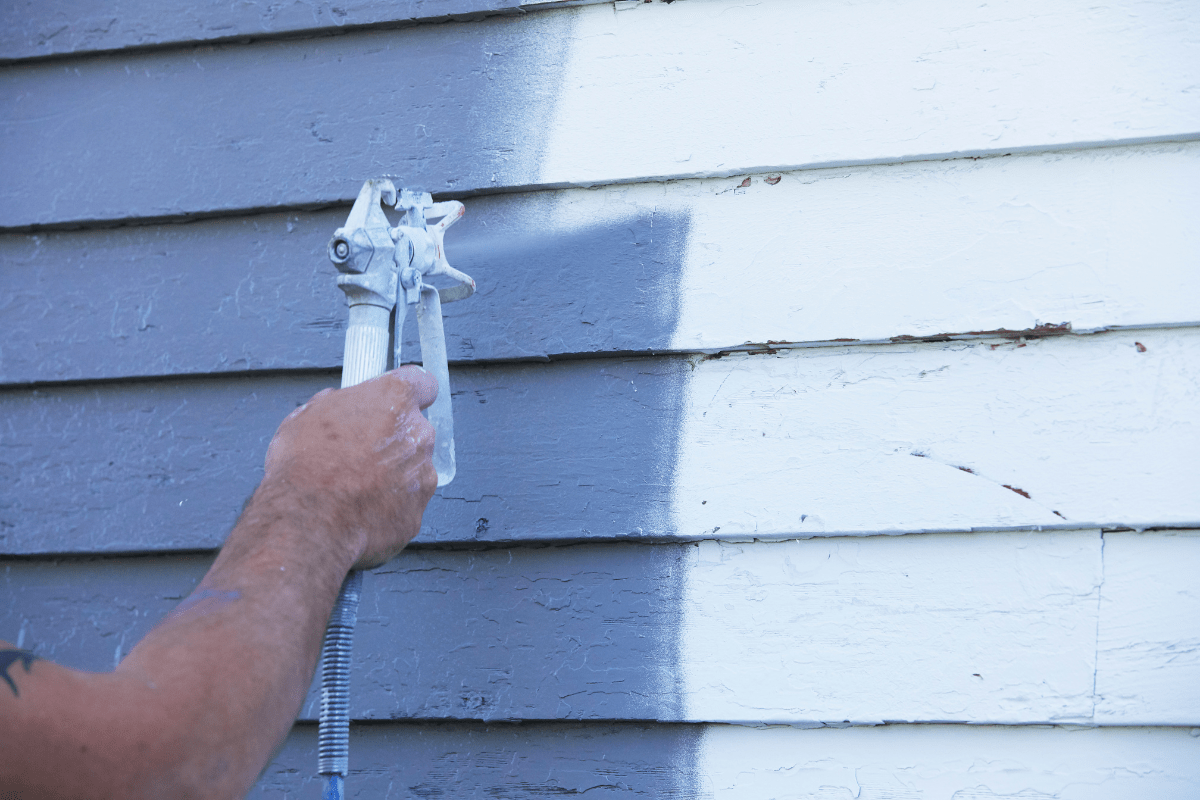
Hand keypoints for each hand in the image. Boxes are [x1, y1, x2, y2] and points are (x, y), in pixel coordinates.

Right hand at [263, 366, 438, 568]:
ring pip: (413, 469)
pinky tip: (359, 510)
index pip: (422, 383)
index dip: (410, 393)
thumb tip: (337, 405)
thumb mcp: (307, 415)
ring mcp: (423, 475)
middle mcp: (418, 434)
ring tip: (354, 487)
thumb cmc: (304, 466)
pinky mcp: (418, 512)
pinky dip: (389, 507)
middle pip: (415, 431)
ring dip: (392, 475)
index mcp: (394, 399)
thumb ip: (338, 405)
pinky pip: (406, 504)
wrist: (307, 520)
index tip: (401, 401)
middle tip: (359, 453)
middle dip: (393, 440)